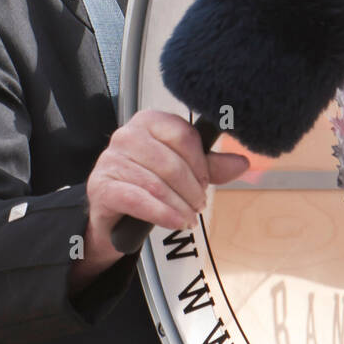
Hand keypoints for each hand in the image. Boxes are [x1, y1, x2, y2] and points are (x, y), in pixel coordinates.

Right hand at [78, 110, 248, 279]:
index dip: (200, 162)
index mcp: (149, 121)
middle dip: (192, 189)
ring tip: (189, 217)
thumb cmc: (147, 184)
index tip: (206, 181)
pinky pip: (138, 200)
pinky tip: (176, 222)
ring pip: (157, 184)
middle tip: (199, 204)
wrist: (113, 213)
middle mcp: (127, 135)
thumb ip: (210, 166)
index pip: (183, 134)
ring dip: (180, 206)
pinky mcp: (101, 186)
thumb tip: (241, 162)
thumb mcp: (183, 172)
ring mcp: (111, 159)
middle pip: (171, 162)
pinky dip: (162, 214)